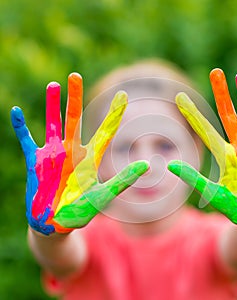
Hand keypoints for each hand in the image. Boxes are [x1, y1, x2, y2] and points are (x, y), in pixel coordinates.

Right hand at [11, 73, 148, 234]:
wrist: (56, 225)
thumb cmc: (81, 212)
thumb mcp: (104, 196)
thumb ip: (123, 180)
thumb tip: (147, 165)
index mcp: (91, 158)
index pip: (105, 131)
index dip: (114, 114)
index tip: (123, 95)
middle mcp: (72, 151)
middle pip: (75, 118)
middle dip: (75, 97)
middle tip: (75, 75)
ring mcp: (53, 155)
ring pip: (53, 123)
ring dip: (51, 105)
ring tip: (53, 85)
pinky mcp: (35, 162)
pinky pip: (26, 140)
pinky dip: (21, 127)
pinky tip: (15, 111)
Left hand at [168, 68, 236, 228]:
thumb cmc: (236, 208)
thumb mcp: (213, 194)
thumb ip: (193, 178)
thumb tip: (169, 164)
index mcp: (223, 155)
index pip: (204, 129)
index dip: (192, 113)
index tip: (179, 96)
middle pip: (227, 114)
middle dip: (221, 94)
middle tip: (215, 72)